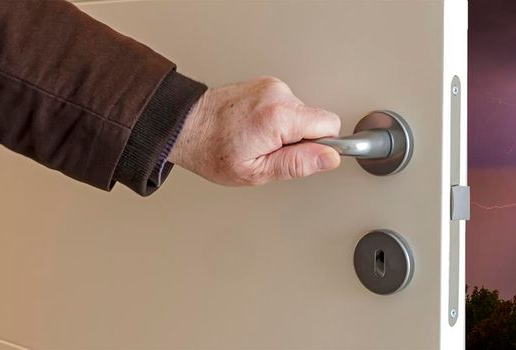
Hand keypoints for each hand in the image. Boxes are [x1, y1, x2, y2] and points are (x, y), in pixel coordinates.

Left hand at [168, 77, 341, 185]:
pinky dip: (276, 119)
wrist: (185, 126)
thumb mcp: (257, 171)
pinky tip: (255, 128)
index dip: (322, 146)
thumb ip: (297, 164)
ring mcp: (271, 86)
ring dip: (287, 130)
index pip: (330, 125)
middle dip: (301, 139)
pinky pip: (287, 106)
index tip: (302, 156)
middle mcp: (278, 94)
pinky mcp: (265, 84)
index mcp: (279, 116)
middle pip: (315, 119)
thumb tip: (328, 158)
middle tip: (272, 151)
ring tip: (259, 140)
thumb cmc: (213, 151)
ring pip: (301, 114)